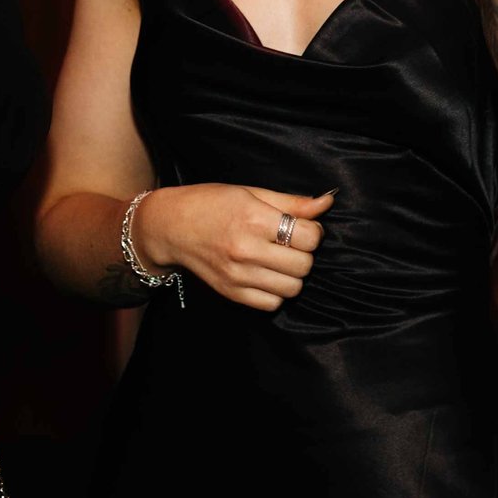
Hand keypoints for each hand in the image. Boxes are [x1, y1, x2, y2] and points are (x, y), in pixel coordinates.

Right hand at [137, 184, 333, 312]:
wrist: (170, 227)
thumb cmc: (211, 204)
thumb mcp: (251, 193)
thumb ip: (291, 203)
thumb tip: (327, 203)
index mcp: (254, 219)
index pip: (309, 237)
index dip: (313, 231)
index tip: (302, 227)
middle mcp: (246, 250)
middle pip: (304, 265)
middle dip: (304, 253)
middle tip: (290, 244)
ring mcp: (238, 275)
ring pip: (292, 288)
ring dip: (292, 275)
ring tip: (279, 260)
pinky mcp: (231, 293)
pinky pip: (272, 304)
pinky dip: (276, 292)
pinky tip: (267, 275)